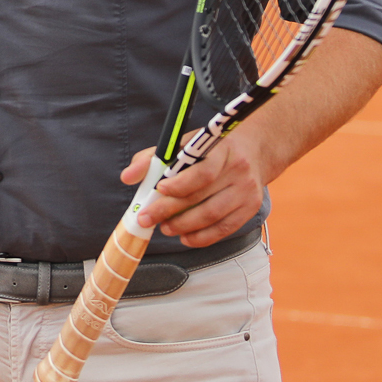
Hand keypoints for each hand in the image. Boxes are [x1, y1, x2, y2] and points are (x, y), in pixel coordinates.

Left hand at [120, 131, 268, 248]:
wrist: (254, 151)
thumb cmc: (209, 149)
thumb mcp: (183, 144)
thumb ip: (151, 159)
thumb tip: (127, 177)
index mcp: (221, 149)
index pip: (202, 172)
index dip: (179, 184)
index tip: (158, 190)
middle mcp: (238, 171)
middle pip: (202, 198)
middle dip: (169, 211)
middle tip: (147, 218)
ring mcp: (247, 191)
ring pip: (213, 216)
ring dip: (184, 226)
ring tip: (165, 228)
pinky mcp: (251, 208)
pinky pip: (224, 229)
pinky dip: (202, 237)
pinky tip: (185, 237)